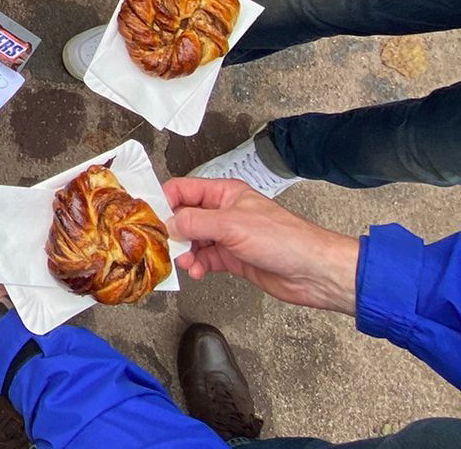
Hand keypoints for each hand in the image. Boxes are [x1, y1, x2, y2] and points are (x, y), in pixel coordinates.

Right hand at [163, 177, 358, 314]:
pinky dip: (197, 265)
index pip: (183, 189)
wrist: (312, 272)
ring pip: (192, 240)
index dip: (164, 200)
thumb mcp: (232, 225)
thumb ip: (195, 222)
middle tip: (161, 244)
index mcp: (224, 193)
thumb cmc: (283, 239)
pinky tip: (197, 272)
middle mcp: (223, 212)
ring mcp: (227, 236)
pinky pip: (204, 259)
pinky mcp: (232, 258)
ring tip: (183, 262)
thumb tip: (167, 222)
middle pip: (184, 216)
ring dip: (184, 252)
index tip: (148, 217)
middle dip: (172, 231)